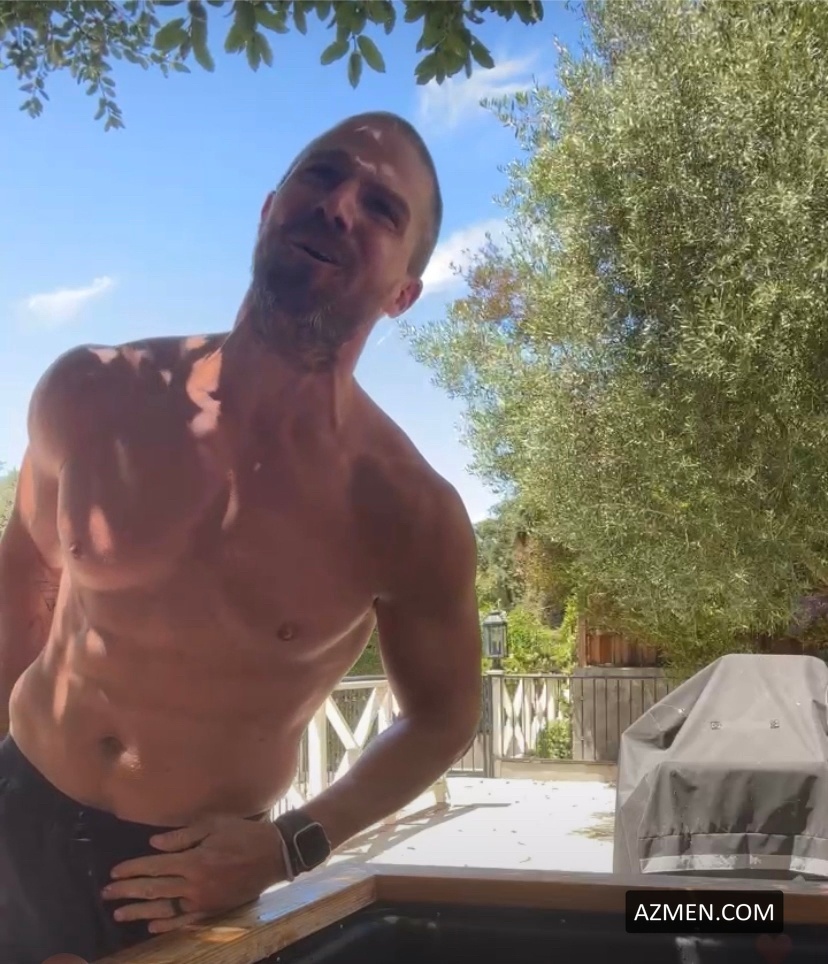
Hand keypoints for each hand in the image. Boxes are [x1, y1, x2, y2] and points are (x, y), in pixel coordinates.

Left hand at [101, 815, 285, 934]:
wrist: (273, 855)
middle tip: (106, 893)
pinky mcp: (212, 911)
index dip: (133, 869)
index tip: (114, 872)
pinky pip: (183, 921)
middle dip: (127, 891)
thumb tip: (154, 844)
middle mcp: (194, 884)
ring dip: (139, 911)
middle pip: (154, 889)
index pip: (155, 866)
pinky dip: (165, 924)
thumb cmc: (244, 833)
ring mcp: (203, 901)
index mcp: (194, 860)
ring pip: (163, 908)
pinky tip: (150, 925)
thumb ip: (183, 836)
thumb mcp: (214, 825)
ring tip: (118, 913)